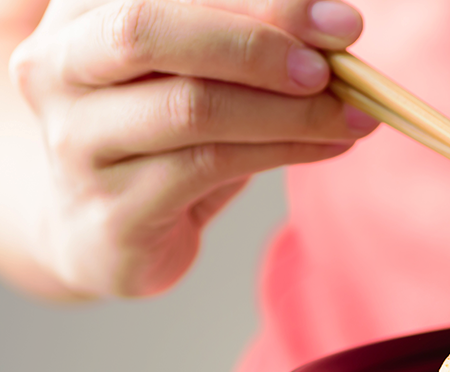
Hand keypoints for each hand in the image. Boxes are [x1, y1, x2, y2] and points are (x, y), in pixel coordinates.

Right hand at [7, 0, 378, 296]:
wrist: (108, 231)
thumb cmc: (165, 132)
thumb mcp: (203, 70)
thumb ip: (252, 38)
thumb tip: (336, 26)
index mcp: (80, 13)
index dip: (261, 0)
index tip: (340, 21)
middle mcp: (58, 68)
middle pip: (147, 30)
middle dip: (255, 44)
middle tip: (331, 67)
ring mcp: (75, 142)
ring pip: (191, 107)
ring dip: (289, 110)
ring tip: (352, 115)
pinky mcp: (112, 209)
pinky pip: (209, 167)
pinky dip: (285, 150)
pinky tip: (330, 145)